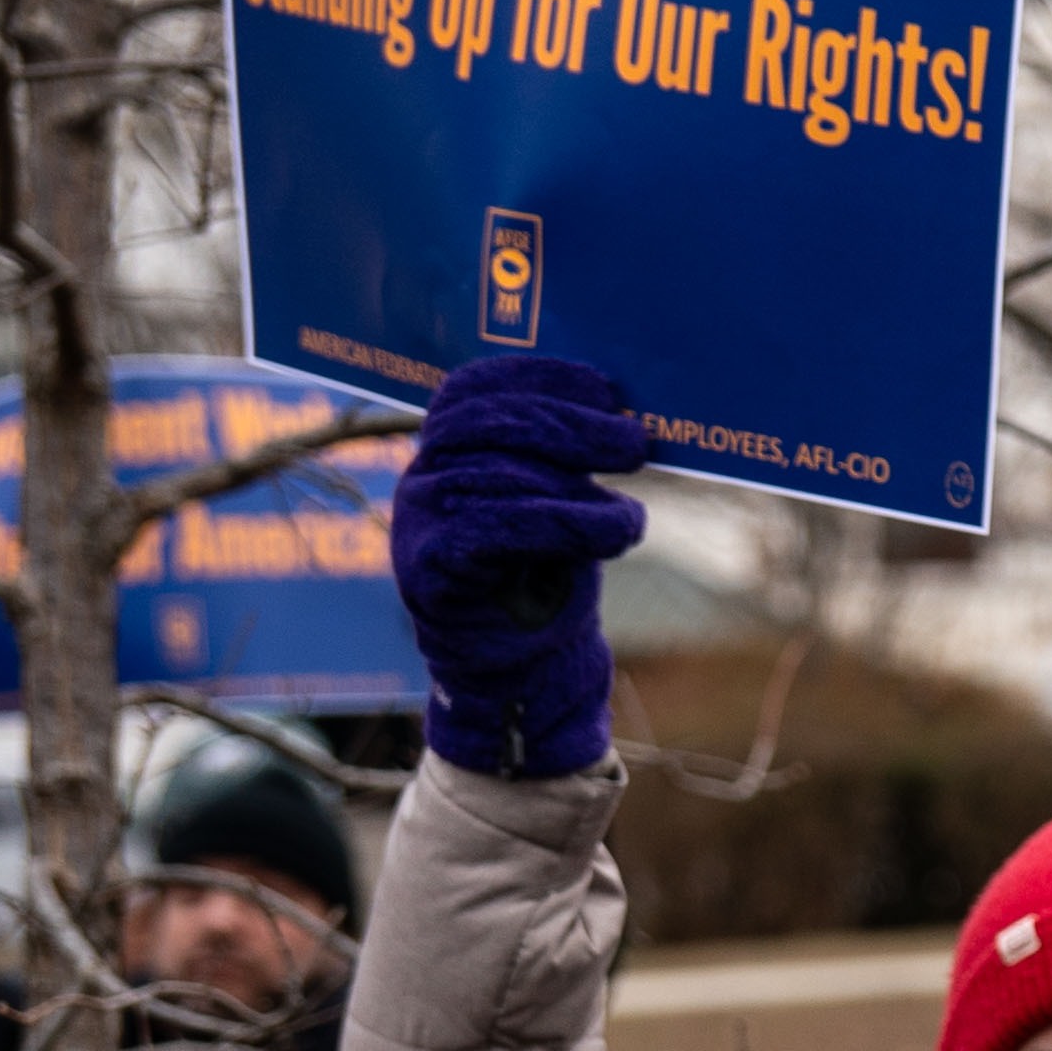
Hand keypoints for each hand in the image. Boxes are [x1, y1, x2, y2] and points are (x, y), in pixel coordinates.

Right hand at [390, 355, 650, 779]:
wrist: (517, 673)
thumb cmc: (542, 581)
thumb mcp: (558, 503)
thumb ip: (566, 459)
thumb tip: (625, 410)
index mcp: (445, 451)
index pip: (474, 389)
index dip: (538, 377)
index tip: (606, 387)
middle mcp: (422, 478)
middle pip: (491, 426)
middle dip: (571, 426)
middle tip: (634, 443)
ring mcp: (416, 523)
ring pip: (499, 477)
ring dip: (579, 487)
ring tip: (632, 512)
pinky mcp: (427, 571)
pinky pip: (498, 530)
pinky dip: (570, 525)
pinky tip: (618, 531)